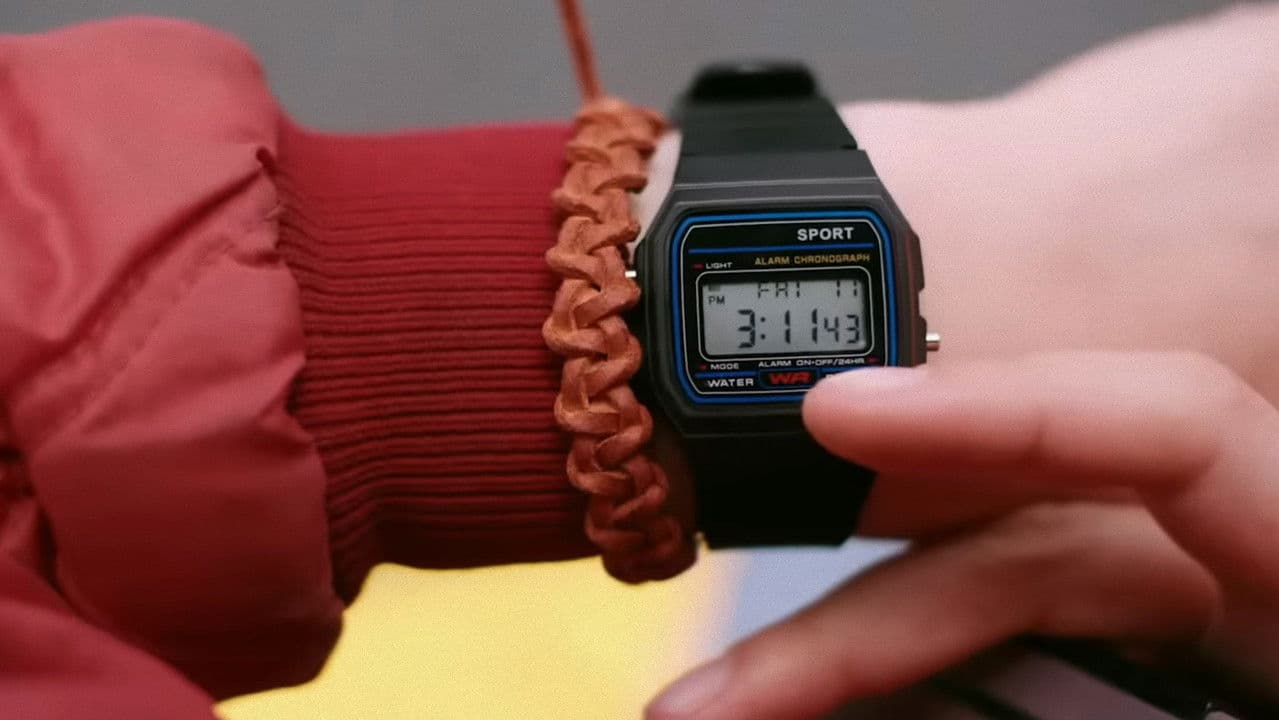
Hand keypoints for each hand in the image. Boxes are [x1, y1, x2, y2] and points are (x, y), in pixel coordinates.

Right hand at [647, 351, 1278, 718]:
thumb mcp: (1278, 706)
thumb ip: (1121, 717)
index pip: (1165, 425)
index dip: (1000, 406)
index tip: (838, 412)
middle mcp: (1224, 578)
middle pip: (1009, 555)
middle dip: (847, 629)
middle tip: (712, 700)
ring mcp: (1166, 636)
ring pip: (974, 625)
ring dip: (845, 675)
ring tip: (723, 717)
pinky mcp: (1122, 678)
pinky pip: (992, 674)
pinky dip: (900, 695)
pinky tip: (819, 719)